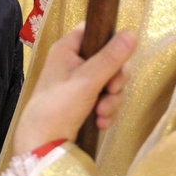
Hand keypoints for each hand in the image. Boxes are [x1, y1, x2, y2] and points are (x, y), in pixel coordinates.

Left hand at [13, 24, 136, 154]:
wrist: (42, 144)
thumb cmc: (58, 106)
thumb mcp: (87, 79)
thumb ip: (111, 57)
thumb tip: (132, 33)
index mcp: (68, 49)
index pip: (94, 31)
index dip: (110, 41)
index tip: (119, 56)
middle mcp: (73, 63)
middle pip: (109, 60)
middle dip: (115, 80)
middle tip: (111, 90)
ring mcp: (78, 83)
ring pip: (110, 83)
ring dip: (111, 100)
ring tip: (101, 113)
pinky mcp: (84, 103)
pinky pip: (105, 100)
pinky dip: (106, 111)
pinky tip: (100, 123)